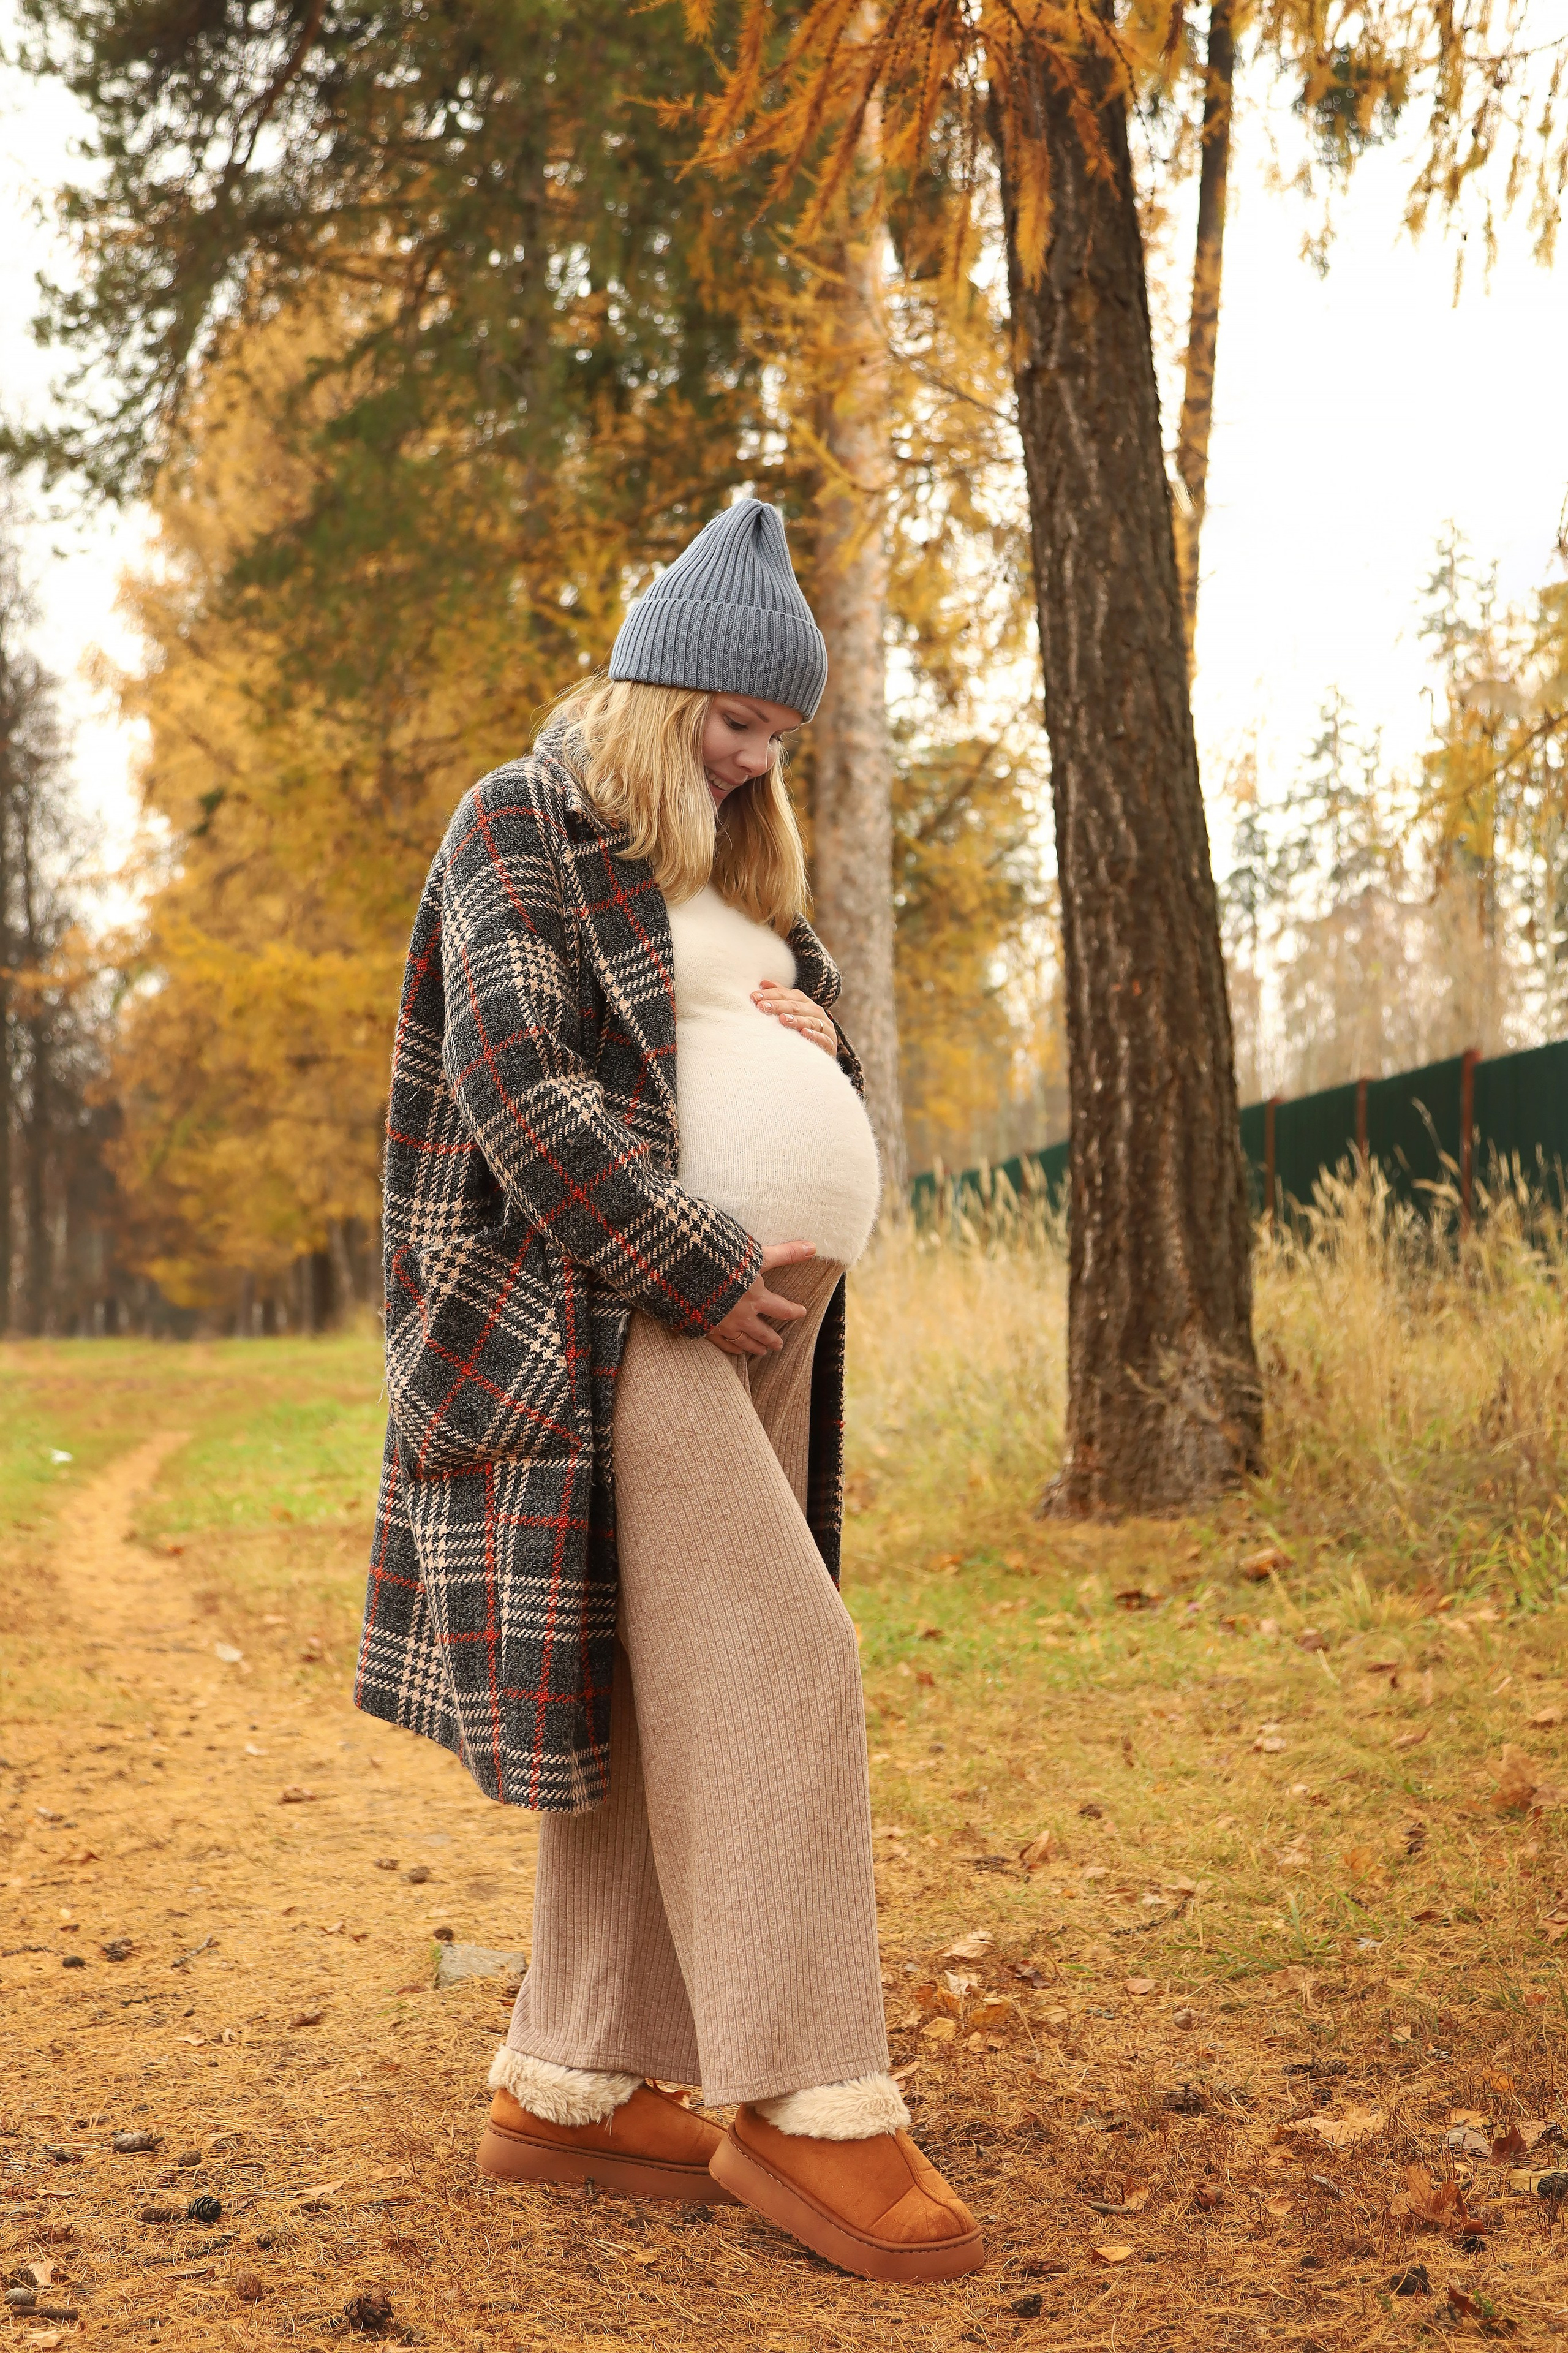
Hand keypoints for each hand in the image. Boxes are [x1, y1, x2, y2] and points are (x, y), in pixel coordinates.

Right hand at [706, 1240, 815, 1355]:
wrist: (687, 1272)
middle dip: (772, 1339)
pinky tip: (735, 1351)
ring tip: (760, 1352)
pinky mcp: (705, 1327)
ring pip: (743, 1341)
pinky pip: (722, 1343)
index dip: (794, 1312)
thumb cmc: (724, 1262)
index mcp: (756, 1298)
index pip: (782, 1309)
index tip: (801, 1313)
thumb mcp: (756, 1255)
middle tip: (779, 1346)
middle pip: (762, 1332)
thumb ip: (785, 1253)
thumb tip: (813, 1247)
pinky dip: (730, 1348)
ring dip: (754, 1347)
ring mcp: (723, 1324)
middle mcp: (742, 1315)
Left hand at [751, 979, 838, 1058]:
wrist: (819, 1058)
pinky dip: (814, 1035)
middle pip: (797, 1006)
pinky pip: (823, 1038)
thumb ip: (780, 998)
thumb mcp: (791, 1014)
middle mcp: (816, 1012)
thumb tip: (763, 983)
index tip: (754, 997)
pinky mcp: (830, 1044)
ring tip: (782, 1019)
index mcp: (806, 1003)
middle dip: (778, 1006)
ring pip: (811, 1020)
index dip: (771, 994)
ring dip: (796, 1019)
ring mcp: (825, 1028)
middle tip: (762, 1007)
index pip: (788, 995)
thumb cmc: (801, 1033)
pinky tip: (804, 1033)